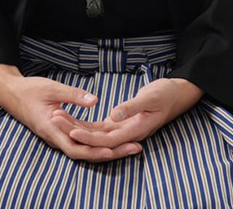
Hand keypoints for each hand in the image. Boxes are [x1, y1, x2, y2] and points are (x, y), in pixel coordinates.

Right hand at [0, 63, 142, 161]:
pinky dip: (98, 138)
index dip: (95, 152)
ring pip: (87, 146)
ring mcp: (61, 135)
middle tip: (136, 148)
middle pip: (87, 152)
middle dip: (111, 152)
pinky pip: (83, 137)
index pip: (76, 148)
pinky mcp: (64, 129)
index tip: (113, 150)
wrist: (13, 93)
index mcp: (52, 130)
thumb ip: (73, 95)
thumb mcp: (51, 88)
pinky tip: (114, 134)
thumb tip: (95, 101)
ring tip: (132, 143)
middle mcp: (57, 137)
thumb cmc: (30, 90)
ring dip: (108, 147)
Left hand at [50, 77, 203, 149]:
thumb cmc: (166, 94)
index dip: (88, 136)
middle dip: (75, 131)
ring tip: (58, 117)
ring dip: (77, 127)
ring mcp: (124, 129)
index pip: (106, 139)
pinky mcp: (121, 123)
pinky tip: (73, 120)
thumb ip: (132, 106)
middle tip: (55, 118)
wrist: (177, 94)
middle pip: (97, 138)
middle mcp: (127, 133)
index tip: (71, 131)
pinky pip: (101, 127)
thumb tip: (113, 115)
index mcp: (135, 129)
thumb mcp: (151, 96)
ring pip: (96, 133)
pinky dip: (86, 124)